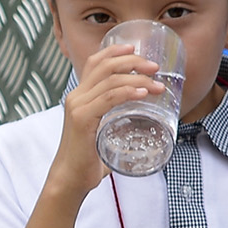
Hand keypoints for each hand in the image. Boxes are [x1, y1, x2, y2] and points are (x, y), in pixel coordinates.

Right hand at [48, 39, 168, 203]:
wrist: (70, 178)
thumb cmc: (89, 158)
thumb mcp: (103, 132)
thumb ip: (116, 124)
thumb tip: (141, 125)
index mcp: (80, 96)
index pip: (95, 63)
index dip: (115, 51)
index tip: (136, 48)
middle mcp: (76, 96)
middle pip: (105, 66)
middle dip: (133, 61)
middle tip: (155, 67)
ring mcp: (78, 106)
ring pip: (110, 81)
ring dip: (138, 78)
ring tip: (157, 84)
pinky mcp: (82, 119)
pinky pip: (109, 98)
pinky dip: (128, 92)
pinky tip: (143, 93)